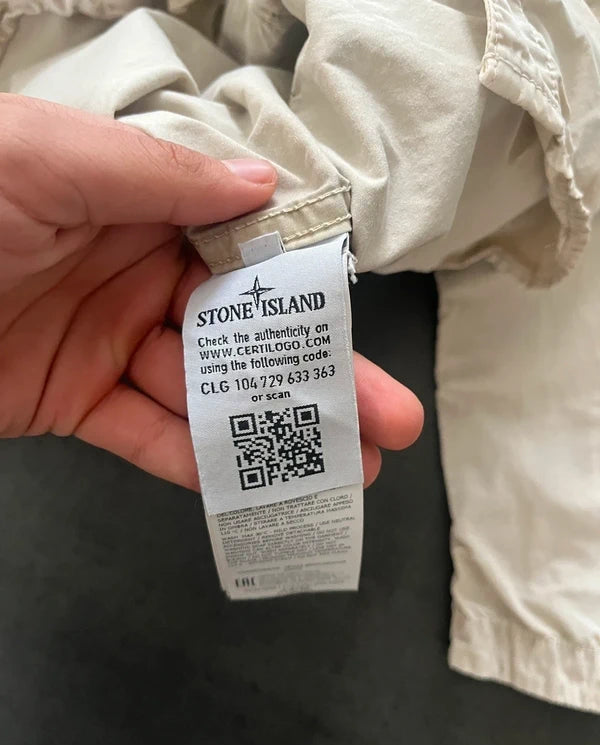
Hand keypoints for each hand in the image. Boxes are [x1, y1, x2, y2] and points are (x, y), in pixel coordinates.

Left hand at [0, 94, 422, 489]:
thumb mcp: (48, 159)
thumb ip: (160, 175)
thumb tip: (262, 187)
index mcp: (134, 206)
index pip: (243, 250)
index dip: (304, 293)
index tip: (357, 330)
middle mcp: (132, 274)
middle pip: (243, 333)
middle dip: (317, 378)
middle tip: (386, 417)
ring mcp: (107, 343)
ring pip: (207, 393)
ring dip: (274, 432)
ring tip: (345, 465)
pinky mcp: (74, 401)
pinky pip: (146, 436)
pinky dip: (198, 464)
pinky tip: (254, 483)